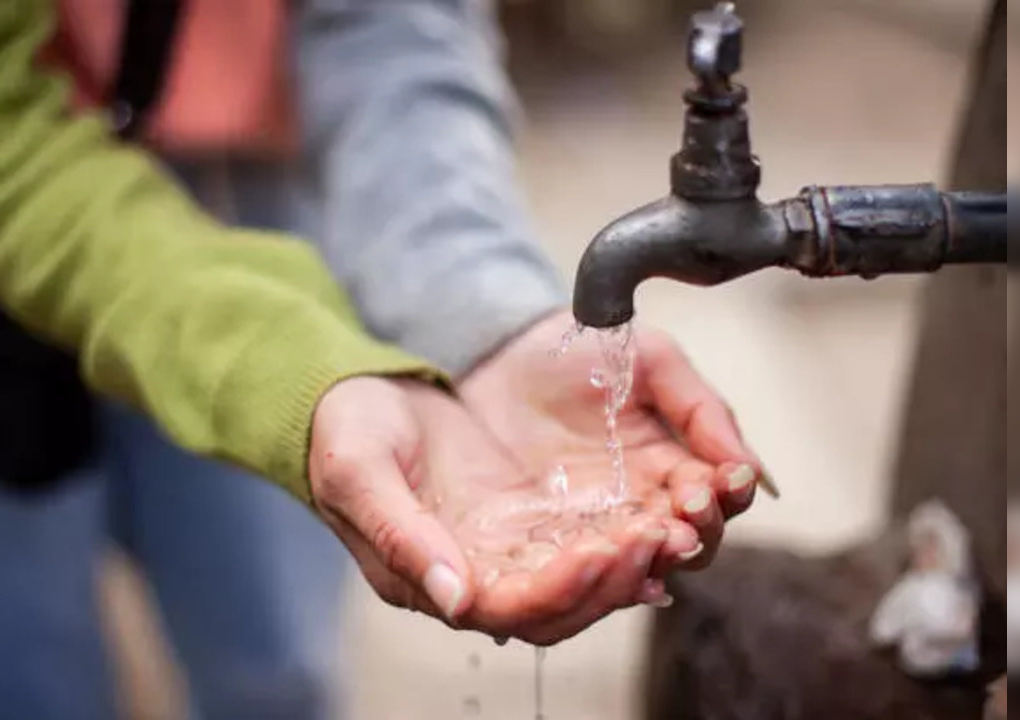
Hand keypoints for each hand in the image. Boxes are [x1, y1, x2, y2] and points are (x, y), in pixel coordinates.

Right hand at [309, 376, 682, 644]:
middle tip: (661, 536)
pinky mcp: (529, 517)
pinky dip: (627, 535)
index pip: (511, 608)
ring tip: (677, 526)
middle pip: (561, 607)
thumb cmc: (343, 433)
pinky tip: (664, 515)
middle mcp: (475, 576)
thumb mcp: (358, 472)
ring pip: (583, 581)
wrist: (354, 393)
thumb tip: (456, 600)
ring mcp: (506, 547)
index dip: (562, 589)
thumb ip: (402, 536)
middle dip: (615, 579)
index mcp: (430, 576)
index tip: (603, 551)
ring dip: (631, 562)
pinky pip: (587, 540)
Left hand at [460, 311, 770, 570]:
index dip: (725, 499)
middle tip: (687, 514)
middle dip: (694, 537)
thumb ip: (702, 409)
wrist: (500, 348)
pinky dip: (587, 579)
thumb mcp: (650, 361)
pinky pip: (565, 582)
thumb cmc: (580, 353)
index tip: (722, 481)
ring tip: (651, 534)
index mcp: (669, 473)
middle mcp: (635, 512)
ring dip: (649, 561)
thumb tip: (751, 468)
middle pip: (683, 550)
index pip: (713, 506)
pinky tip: (600, 554)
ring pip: (631, 574)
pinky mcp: (535, 549)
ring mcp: (586, 533)